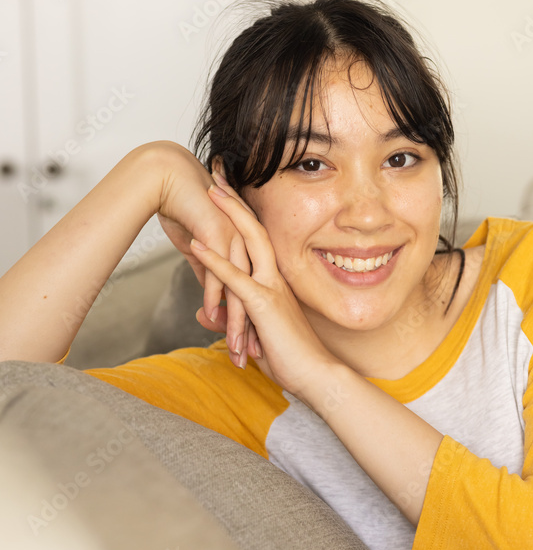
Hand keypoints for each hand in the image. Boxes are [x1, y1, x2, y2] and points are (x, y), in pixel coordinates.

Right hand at [143, 140, 255, 364]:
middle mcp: (246, 247)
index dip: (253, 324)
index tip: (253, 351)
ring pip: (240, 290)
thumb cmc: (183, 210)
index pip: (253, 296)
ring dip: (237, 321)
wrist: (170, 178)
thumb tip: (211, 300)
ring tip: (234, 348)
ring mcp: (235, 240)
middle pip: (254, 297)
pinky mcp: (219, 234)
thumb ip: (208, 274)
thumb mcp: (198, 251)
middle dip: (253, 330)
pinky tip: (210, 317)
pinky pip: (219, 271)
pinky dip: (215, 295)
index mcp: (246, 250)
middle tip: (251, 359)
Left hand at [189, 184, 336, 400]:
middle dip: (235, 200)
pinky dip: (215, 260)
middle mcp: (275, 279)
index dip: (241, 214)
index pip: (257, 240)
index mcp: (275, 282)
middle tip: (218, 173)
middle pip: (254, 228)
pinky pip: (236, 278)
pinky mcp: (263, 306)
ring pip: (247, 243)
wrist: (318, 377)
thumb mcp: (254, 335)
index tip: (226, 191)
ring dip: (226, 216)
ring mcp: (270, 289)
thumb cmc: (292, 360)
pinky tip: (197, 244)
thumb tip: (205, 313)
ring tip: (209, 190)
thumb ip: (229, 320)